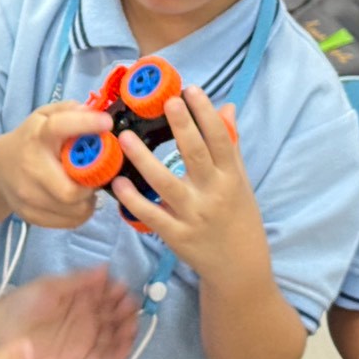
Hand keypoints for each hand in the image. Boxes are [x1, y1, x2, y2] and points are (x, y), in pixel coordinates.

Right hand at [0, 101, 112, 228]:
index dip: (85, 125)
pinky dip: (80, 213)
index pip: (59, 128)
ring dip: (89, 200)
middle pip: (70, 190)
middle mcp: (30, 167)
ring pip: (74, 209)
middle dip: (91, 185)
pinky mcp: (30, 215)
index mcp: (37, 137)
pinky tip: (77, 200)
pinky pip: (69, 222)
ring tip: (86, 187)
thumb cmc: (31, 139)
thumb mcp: (45, 116)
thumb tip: (95, 114)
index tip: (107, 123)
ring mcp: (28, 195)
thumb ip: (70, 111)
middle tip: (96, 176)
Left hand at [0, 267, 139, 358]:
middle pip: (115, 316)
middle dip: (126, 312)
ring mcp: (84, 340)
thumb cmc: (22, 305)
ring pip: (114, 338)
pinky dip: (118, 355)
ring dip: (126, 332)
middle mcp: (86, 319)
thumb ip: (78, 280)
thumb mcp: (50, 286)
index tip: (123, 289)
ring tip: (130, 327)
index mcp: (80, 298)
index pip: (107, 294)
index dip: (118, 292)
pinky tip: (125, 348)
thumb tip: (106, 268)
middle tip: (129, 308)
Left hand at [109, 88, 266, 279]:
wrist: (240, 267)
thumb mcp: (240, 182)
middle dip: (183, 127)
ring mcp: (193, 216)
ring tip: (126, 138)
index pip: (220, 140)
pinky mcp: (176, 236)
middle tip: (167, 102)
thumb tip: (227, 108)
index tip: (192, 90)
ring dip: (145, 160)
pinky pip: (152, 215)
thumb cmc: (238, 217)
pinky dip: (133, 200)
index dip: (207, 115)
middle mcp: (213, 195)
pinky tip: (118, 183)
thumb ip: (230, 145)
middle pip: (197, 156)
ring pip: (166, 184)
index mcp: (231, 178)